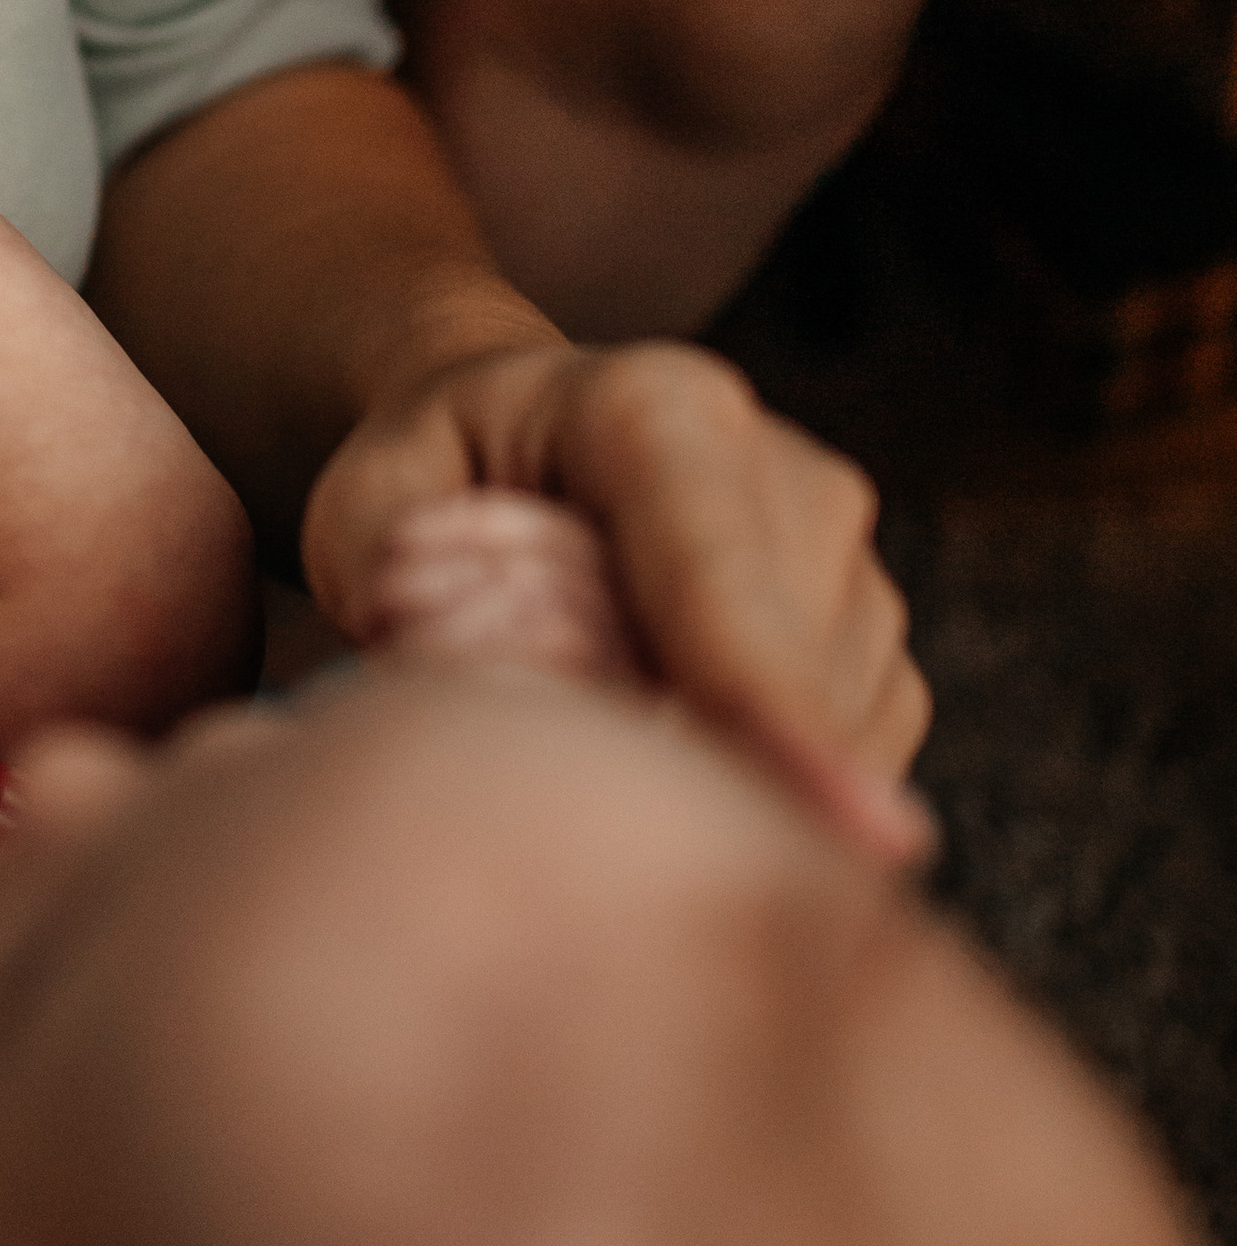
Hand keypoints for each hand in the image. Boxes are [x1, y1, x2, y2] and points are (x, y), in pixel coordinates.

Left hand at [300, 339, 930, 866]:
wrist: (521, 439)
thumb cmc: (438, 474)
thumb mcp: (368, 497)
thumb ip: (392, 571)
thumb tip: (464, 670)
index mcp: (661, 410)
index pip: (719, 576)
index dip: (772, 704)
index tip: (862, 835)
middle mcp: (795, 479)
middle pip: (764, 686)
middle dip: (642, 744)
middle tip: (502, 695)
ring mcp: (855, 577)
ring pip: (801, 749)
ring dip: (683, 763)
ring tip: (571, 680)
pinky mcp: (876, 669)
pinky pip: (822, 779)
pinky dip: (732, 781)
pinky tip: (645, 719)